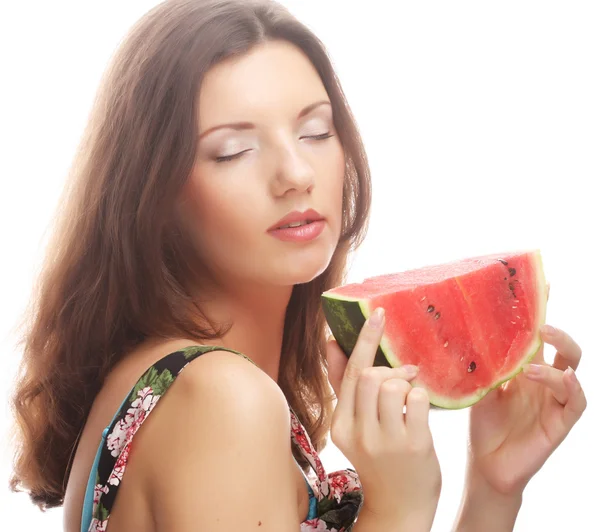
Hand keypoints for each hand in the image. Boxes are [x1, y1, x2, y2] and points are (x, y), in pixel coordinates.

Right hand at [327, 308, 441, 530]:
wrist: (400, 508)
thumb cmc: (379, 459)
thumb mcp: (355, 426)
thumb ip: (345, 386)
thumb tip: (332, 342)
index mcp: (340, 425)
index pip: (349, 373)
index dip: (364, 340)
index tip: (377, 313)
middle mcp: (359, 433)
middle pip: (370, 375)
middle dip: (390, 368)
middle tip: (405, 373)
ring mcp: (386, 441)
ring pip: (393, 384)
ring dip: (406, 382)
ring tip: (411, 394)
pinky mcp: (414, 447)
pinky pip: (417, 398)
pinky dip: (421, 394)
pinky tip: (420, 407)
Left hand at [466, 286, 586, 497]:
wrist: (486, 464)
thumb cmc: (483, 424)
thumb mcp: (479, 387)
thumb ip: (484, 364)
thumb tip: (468, 331)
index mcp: (524, 369)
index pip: (536, 336)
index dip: (543, 311)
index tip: (544, 283)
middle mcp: (544, 381)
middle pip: (564, 347)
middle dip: (557, 330)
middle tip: (540, 324)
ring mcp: (554, 401)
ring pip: (573, 369)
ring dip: (558, 355)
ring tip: (536, 351)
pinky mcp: (560, 423)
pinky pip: (575, 400)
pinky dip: (565, 385)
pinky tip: (549, 376)